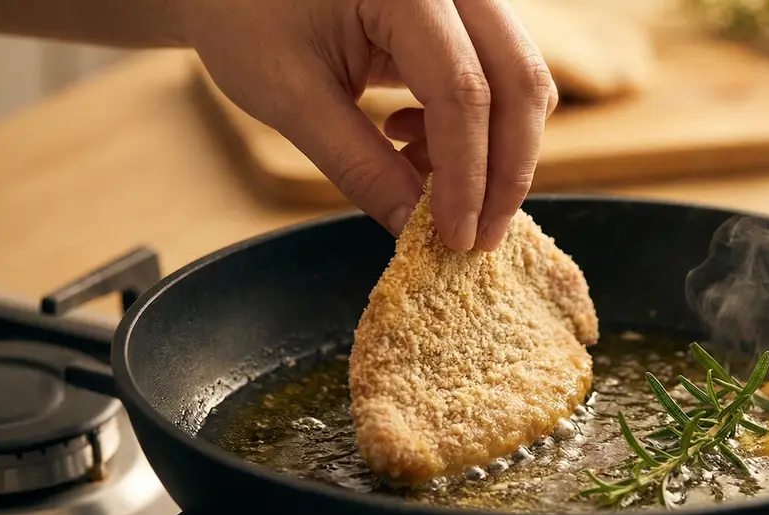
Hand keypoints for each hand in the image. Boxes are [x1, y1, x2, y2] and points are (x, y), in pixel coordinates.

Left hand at [184, 0, 556, 250]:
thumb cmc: (245, 16)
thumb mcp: (291, 96)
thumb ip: (359, 165)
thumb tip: (415, 229)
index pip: (462, 90)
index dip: (465, 174)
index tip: (455, 237)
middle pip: (519, 82)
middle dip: (505, 172)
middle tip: (478, 238)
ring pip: (522, 82)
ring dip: (494, 153)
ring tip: (423, 182)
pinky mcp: (463, 18)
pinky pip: (499, 77)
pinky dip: (475, 130)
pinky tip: (412, 143)